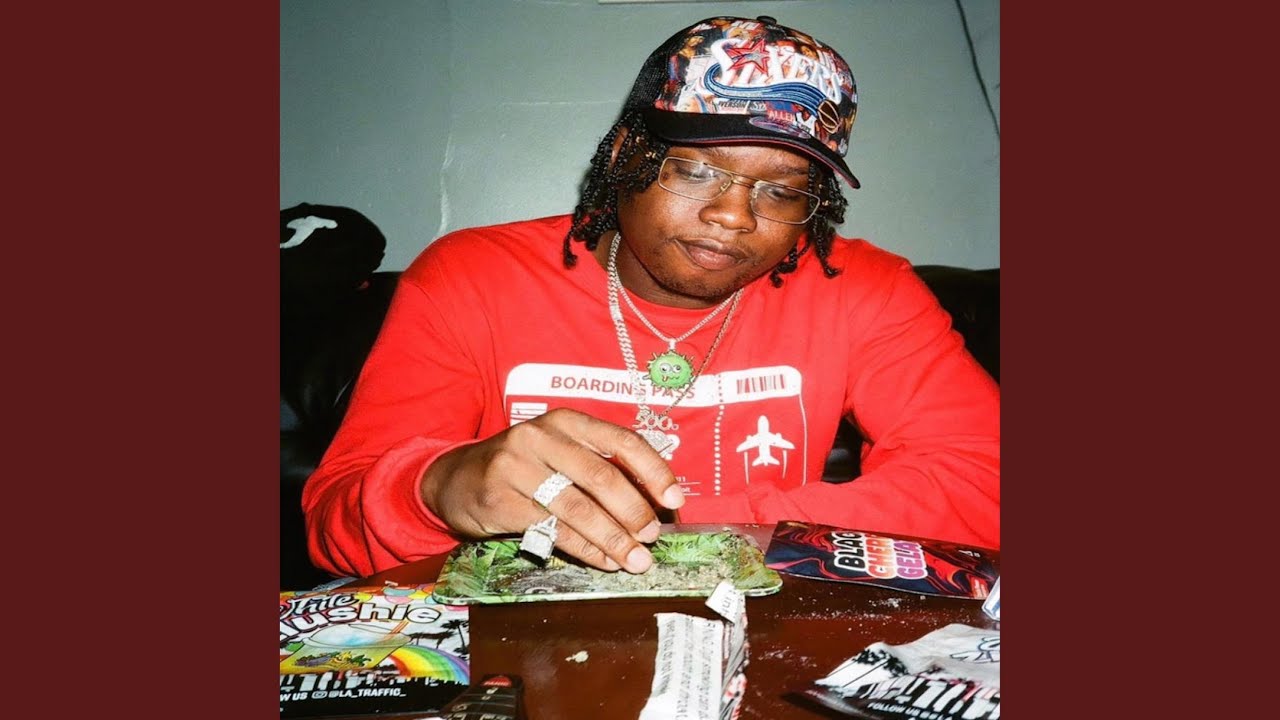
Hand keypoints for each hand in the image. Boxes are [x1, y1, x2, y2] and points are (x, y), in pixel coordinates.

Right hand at [420, 408, 684, 572]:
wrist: (455, 478)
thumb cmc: (522, 468)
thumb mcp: (559, 454)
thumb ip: (600, 469)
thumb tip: (655, 505)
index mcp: (566, 421)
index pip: (621, 441)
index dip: (653, 471)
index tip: (674, 500)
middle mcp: (542, 437)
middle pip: (602, 477)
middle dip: (635, 512)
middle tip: (653, 538)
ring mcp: (517, 466)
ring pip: (578, 507)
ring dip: (613, 538)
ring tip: (635, 560)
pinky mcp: (500, 498)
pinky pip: (552, 528)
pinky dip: (584, 548)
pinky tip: (602, 561)